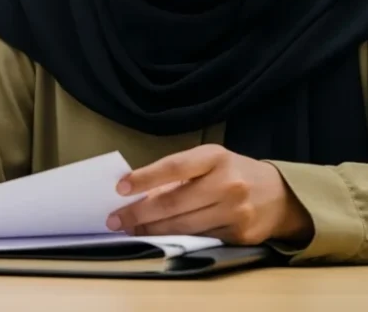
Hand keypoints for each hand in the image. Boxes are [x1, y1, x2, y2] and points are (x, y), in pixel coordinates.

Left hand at [107, 144, 313, 244]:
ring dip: (151, 230)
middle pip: (173, 202)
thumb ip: (178, 174)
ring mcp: (236, 211)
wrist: (281, 196)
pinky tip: (157, 238)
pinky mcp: (240, 235)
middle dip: (139, 213)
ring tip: (130, 230)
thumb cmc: (234, 174)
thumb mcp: (209, 162)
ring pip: (183, 225)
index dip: (145, 177)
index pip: (174, 167)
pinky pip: (198, 238)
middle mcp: (227, 184)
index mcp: (215, 158)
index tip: (120, 188)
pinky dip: (175, 239)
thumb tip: (138, 193)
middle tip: (115, 219)